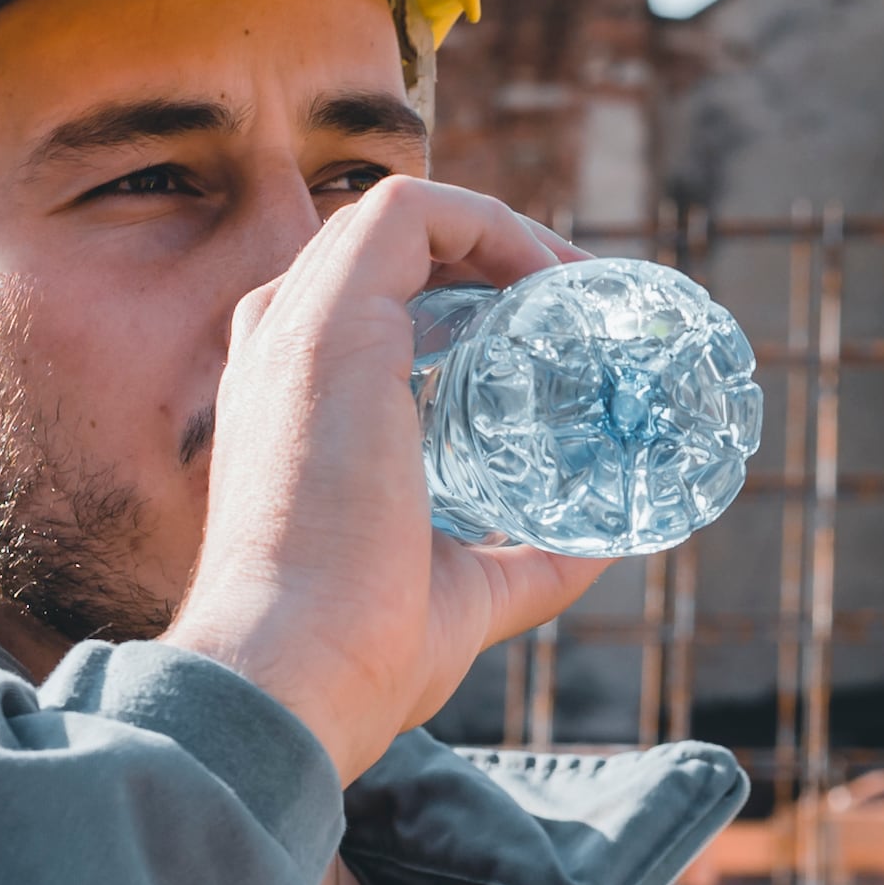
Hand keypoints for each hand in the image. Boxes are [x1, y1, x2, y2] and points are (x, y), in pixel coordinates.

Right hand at [167, 177, 608, 781]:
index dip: (457, 301)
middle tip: (576, 310)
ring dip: (498, 232)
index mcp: (289, 406)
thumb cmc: (361, 651)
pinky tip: (551, 281)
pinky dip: (489, 222)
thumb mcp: (462, 590)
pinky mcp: (333, 320)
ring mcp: (298, 329)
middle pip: (384, 255)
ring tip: (575, 287)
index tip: (545, 337)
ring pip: (398, 219)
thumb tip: (604, 546)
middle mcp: (279, 352)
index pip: (364, 310)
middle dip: (489, 259)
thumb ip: (525, 562)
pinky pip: (411, 211)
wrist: (297, 672)